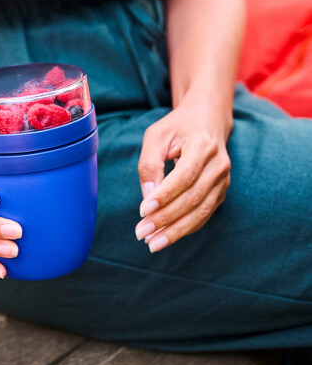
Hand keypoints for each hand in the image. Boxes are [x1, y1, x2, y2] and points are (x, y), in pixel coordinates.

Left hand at [134, 100, 231, 252]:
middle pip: (192, 198)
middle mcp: (218, 165)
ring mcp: (223, 180)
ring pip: (201, 212)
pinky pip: (204, 215)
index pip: (185, 176)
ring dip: (175, 231)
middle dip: (165, 219)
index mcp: (203, 146)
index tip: (143, 211)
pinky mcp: (221, 192)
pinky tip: (166, 237)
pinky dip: (185, 229)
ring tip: (152, 243)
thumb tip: (147, 197)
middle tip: (141, 232)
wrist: (208, 121)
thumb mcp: (156, 136)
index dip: (164, 196)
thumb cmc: (177, 127)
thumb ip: (150, 163)